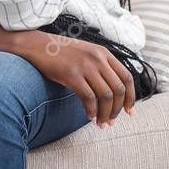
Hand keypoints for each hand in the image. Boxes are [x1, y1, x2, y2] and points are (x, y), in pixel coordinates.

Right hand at [17, 32, 135, 127]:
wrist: (36, 45)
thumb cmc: (61, 53)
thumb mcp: (86, 53)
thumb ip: (101, 66)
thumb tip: (114, 92)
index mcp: (104, 53)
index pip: (127, 78)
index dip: (131, 97)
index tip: (129, 111)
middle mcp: (97, 58)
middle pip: (118, 90)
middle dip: (117, 110)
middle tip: (112, 121)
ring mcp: (84, 65)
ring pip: (105, 96)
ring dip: (105, 114)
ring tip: (101, 123)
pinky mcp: (71, 74)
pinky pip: (88, 98)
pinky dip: (91, 111)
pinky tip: (88, 116)